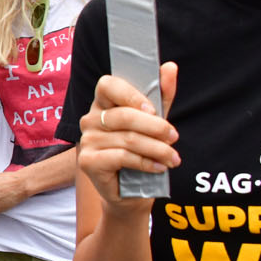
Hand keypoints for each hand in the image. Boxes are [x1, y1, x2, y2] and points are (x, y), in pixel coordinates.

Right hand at [77, 63, 179, 211]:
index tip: (154, 110)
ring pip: (127, 139)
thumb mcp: (155, 123)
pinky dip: (145, 162)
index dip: (131, 95)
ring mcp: (86, 140)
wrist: (132, 193)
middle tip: (174, 137)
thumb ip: (161, 97)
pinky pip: (121, 157)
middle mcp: (89, 120)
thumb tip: (170, 67)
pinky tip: (159, 167)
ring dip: (156, 149)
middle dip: (154, 127)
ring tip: (173, 158)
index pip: (108, 85)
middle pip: (123, 115)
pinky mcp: (87, 161)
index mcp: (102, 104)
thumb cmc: (142, 154)